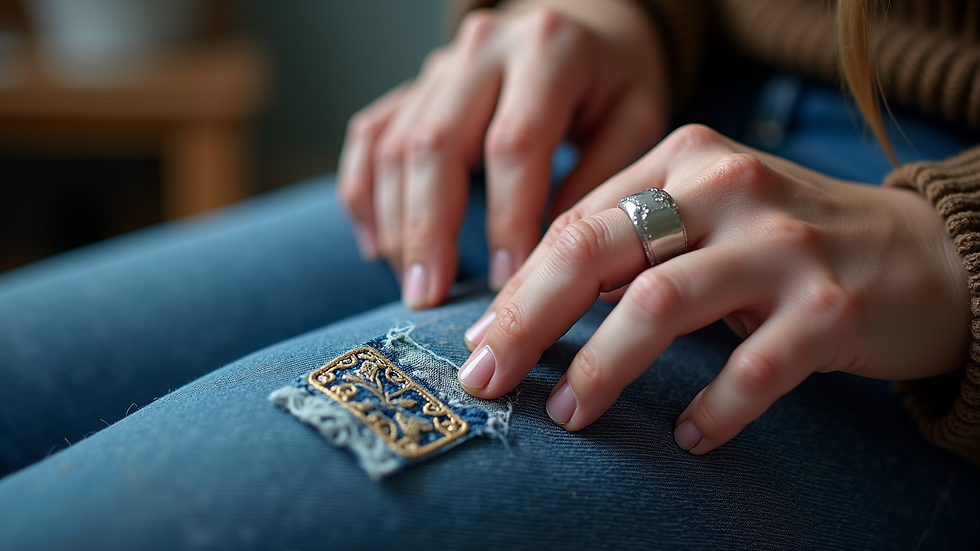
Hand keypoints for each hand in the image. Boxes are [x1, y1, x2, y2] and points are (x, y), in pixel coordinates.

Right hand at [337, 0, 668, 308]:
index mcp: (548, 50)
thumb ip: (602, 179)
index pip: (515, 142)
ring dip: (396, 223)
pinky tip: (376, 245)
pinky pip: (370, 137)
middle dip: (428, 229)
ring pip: (395, 145)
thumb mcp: (637, 118)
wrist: (581, 29)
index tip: (507, 280)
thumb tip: (550, 257)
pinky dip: (363, 194)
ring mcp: (439, 66)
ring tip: (413, 284)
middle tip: (430, 295)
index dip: (507, 216)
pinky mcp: (412, 87)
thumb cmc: (613, 82)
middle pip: (436, 143)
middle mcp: (483, 49)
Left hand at [458, 124, 969, 453]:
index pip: (577, 223)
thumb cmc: (786, 241)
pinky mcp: (831, 309)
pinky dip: (712, 411)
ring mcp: (782, 247)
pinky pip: (751, 370)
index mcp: (685, 158)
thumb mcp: (707, 214)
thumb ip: (631, 240)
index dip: (519, 287)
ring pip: (659, 304)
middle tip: (487, 377)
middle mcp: (729, 188)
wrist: (924, 256)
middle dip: (528, 320)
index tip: (480, 339)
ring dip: (602, 367)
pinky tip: (688, 438)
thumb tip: (531, 302)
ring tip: (569, 414)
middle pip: (597, 250)